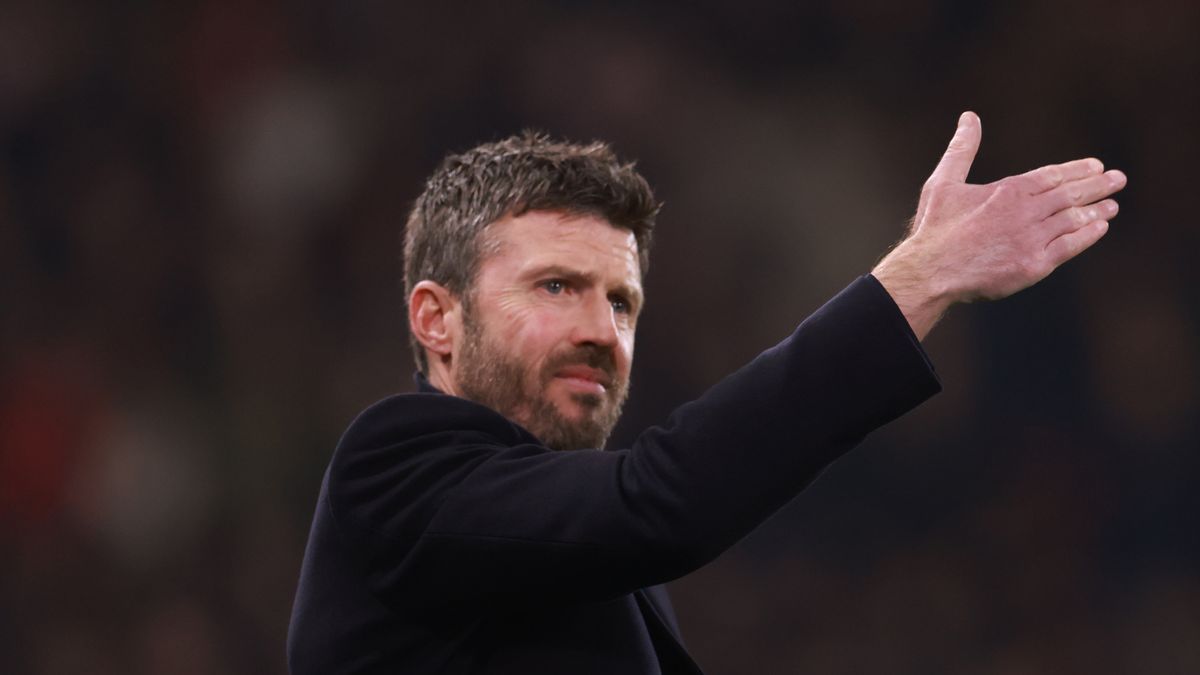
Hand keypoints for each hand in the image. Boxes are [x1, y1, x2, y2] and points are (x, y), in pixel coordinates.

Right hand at [873, 111, 1126, 339]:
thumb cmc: (935, 229)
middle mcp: (1025, 212)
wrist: (931, 272)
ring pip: (1074, 220)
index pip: (1052, 175)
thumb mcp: (943, 182)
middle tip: (1118, 179)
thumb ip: (962, 149)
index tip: (1096, 166)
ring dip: (1096, 210)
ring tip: (1112, 205)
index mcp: (1007, 190)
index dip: (1077, 170)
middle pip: (1070, 195)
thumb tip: (969, 117)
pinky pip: (1069, 247)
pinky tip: (1099, 228)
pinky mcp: (1034, 265)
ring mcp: (1032, 239)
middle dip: (1097, 186)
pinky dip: (1087, 236)